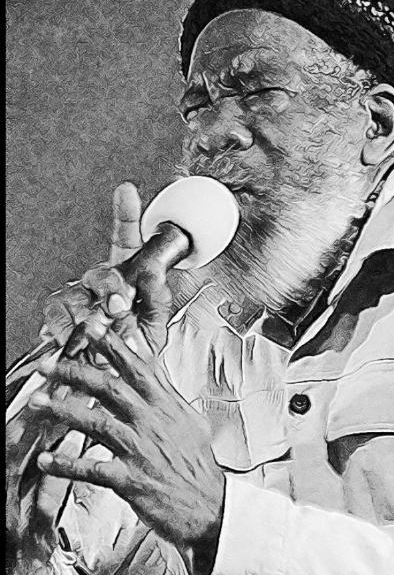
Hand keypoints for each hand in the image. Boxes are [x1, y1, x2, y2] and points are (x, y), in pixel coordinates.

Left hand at [29, 328, 225, 558]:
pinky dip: (66, 464)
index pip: (138, 367)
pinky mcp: (130, 479)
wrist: (211, 506)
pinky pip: (91, 468)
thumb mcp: (191, 419)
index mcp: (166, 406)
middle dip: (75, 371)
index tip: (92, 327)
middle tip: (48, 363)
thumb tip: (151, 362)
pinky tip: (46, 459)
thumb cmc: (197, 465)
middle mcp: (152, 423)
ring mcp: (140, 451)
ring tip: (38, 401)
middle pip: (109, 388)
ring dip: (62, 410)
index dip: (113, 345)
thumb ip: (167, 391)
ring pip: (95, 422)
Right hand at [40, 181, 171, 357]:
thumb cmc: (135, 349)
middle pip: (101, 272)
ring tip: (100, 329)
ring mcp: (78, 299)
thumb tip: (154, 274)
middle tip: (120, 306)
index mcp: (128, 278)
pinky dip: (64, 328)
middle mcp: (100, 283)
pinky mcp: (58, 317)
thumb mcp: (156, 324)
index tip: (127, 192)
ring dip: (89, 314)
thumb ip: (158, 298)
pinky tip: (74, 337)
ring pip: (76, 295)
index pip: (126, 240)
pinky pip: (55, 314)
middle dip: (111, 288)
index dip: (126, 214)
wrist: (118, 381)